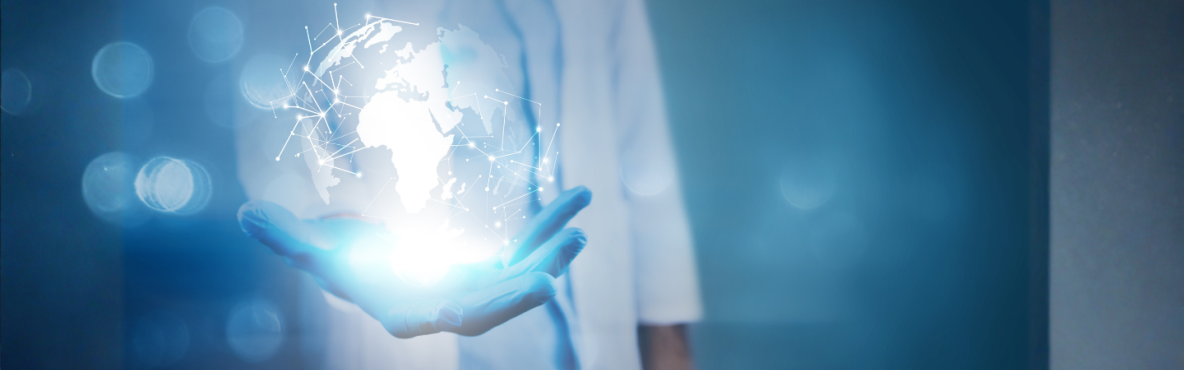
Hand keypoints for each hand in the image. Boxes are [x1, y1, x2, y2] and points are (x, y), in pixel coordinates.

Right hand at [237, 186, 591, 337]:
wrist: (380, 268)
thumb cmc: (345, 262)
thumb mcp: (315, 249)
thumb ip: (285, 236)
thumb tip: (244, 215)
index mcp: (410, 310)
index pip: (438, 317)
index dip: (463, 310)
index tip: (478, 305)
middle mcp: (451, 308)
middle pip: (491, 305)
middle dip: (519, 292)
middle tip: (550, 279)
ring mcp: (479, 289)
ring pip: (520, 274)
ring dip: (550, 252)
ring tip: (579, 226)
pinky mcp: (494, 268)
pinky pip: (527, 248)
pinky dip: (550, 229)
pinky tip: (576, 206)